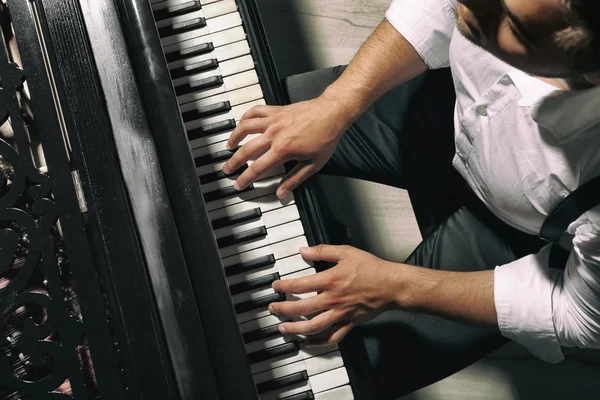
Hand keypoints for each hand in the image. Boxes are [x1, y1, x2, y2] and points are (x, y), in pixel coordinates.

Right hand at [222, 94, 350, 198]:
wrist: (332, 113)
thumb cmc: (326, 136)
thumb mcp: (313, 164)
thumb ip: (295, 179)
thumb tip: (282, 193)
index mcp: (283, 150)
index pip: (258, 168)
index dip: (245, 179)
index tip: (238, 185)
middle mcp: (274, 134)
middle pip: (246, 149)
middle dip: (234, 162)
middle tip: (227, 169)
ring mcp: (274, 120)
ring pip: (245, 127)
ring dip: (234, 137)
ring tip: (229, 146)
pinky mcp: (276, 110)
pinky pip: (255, 111)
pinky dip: (246, 117)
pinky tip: (242, 123)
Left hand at [270, 245, 404, 346]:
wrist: (391, 285)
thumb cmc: (371, 268)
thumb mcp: (346, 252)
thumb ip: (323, 251)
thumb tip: (304, 250)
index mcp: (330, 281)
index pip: (299, 285)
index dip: (284, 287)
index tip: (275, 286)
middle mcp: (333, 299)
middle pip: (302, 308)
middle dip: (283, 310)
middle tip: (272, 309)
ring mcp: (341, 314)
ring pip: (314, 326)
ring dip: (296, 329)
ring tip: (284, 328)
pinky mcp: (349, 323)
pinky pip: (332, 337)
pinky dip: (318, 342)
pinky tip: (308, 342)